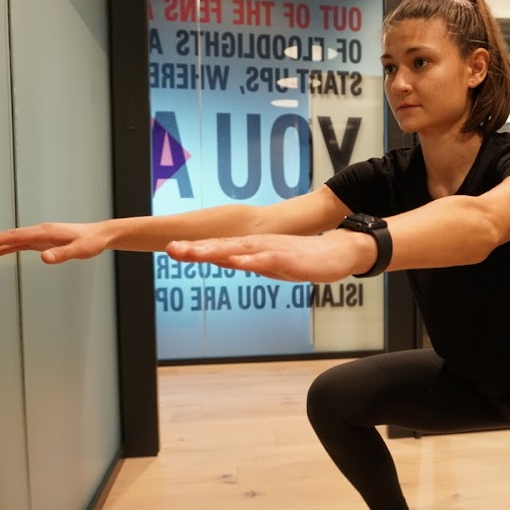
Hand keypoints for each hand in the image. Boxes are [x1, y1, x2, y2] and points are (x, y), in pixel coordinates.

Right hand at [0, 222, 108, 263]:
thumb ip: (62, 254)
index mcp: (44, 232)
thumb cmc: (91, 242)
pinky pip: (18, 244)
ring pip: (10, 240)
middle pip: (7, 236)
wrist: (99, 235)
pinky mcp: (41, 242)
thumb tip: (44, 258)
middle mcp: (38, 232)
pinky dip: (4, 248)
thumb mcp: (80, 250)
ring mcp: (38, 236)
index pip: (15, 237)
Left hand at [166, 230, 375, 282]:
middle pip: (223, 246)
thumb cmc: (302, 258)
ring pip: (240, 251)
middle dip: (196, 249)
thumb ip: (245, 261)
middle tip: (171, 249)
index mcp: (252, 248)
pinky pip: (268, 260)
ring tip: (194, 253)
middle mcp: (258, 246)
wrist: (338, 252)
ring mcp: (273, 251)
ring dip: (216, 251)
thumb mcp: (268, 263)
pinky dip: (251, 261)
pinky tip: (237, 262)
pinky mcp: (290, 260)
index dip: (194, 249)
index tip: (171, 249)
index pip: (218, 247)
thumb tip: (220, 260)